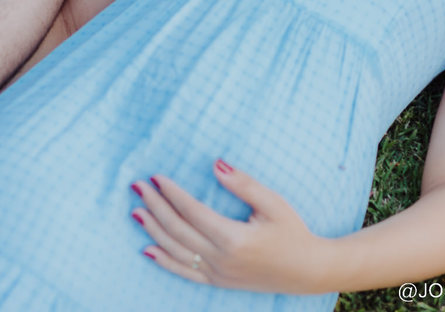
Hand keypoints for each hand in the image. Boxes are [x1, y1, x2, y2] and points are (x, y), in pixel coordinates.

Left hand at [130, 159, 332, 294]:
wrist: (308, 271)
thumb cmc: (293, 232)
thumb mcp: (273, 204)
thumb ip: (243, 184)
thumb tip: (216, 164)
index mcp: (234, 238)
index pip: (192, 211)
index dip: (171, 193)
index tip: (156, 177)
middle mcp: (221, 259)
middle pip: (177, 230)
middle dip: (155, 207)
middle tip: (137, 187)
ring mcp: (218, 273)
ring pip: (176, 251)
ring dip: (153, 230)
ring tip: (136, 211)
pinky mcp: (218, 281)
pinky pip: (184, 272)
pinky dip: (164, 261)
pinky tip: (148, 249)